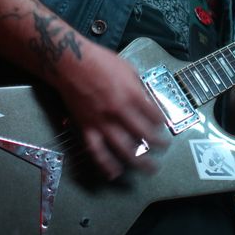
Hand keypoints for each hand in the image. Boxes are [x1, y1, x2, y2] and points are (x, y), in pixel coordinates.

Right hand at [55, 44, 167, 179]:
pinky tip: (114, 174)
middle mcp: (119, 112)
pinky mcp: (87, 128)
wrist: (70, 63)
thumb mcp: (127, 67)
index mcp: (131, 94)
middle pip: (144, 135)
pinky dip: (106, 165)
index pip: (154, 115)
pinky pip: (97, 151)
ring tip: (150, 168)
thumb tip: (147, 99)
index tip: (163, 125)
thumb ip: (138, 86)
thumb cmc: (99, 61)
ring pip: (124, 149)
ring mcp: (102, 123)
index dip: (162, 123)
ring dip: (140, 161)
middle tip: (164, 148)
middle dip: (158, 144)